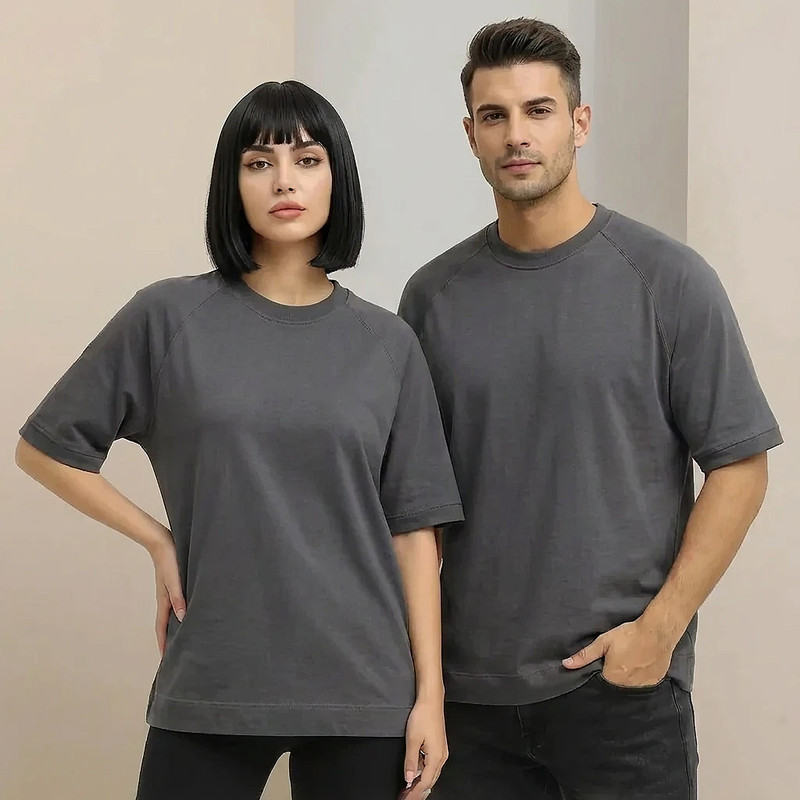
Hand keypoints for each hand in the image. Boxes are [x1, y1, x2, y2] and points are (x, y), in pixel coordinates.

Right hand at [148, 527, 185, 657]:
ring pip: (171, 614)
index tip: (165, 659)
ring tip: (182, 638)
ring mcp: (169, 592)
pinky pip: (176, 603)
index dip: (164, 643)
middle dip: (168, 639)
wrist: (163, 542)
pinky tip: (187, 612)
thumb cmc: (170, 560)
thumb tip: (182, 618)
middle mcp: (166, 599)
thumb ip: (178, 598)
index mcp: (165, 601)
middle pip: (166, 624)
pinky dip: (179, 612)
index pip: (162, 628)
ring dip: (174, 627)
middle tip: (175, 653)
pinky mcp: (174, 584)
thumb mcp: (175, 580)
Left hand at [398, 698, 446, 799]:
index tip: (406, 799)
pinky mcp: (439, 746)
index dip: (415, 793)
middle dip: (418, 791)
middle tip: (406, 797)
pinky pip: (431, 765)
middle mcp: (441, 756)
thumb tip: (409, 778)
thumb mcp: (412, 739)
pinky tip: (416, 773)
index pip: (425, 782)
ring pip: (431, 773)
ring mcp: (441, 751)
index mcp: (436, 757)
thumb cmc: (423, 716)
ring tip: (408, 789)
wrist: (431, 701)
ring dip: (421, 782)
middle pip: (430, 780)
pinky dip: (423, 772)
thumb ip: (411, 761)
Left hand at [562, 617, 676, 687]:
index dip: (599, 678)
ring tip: (628, 666)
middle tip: (616, 664)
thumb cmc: (629, 635)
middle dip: (613, 680)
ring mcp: (643, 686)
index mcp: (613, 678)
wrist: (657, 632)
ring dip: (626, 681)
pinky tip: (639, 668)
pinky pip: (643, 686)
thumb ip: (585, 655)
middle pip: (616, 688)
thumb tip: (566, 664)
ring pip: (629, 689)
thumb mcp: (603, 642)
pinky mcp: (655, 683)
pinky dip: (639, 680)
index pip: (601, 686)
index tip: (601, 669)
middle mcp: (628, 686)